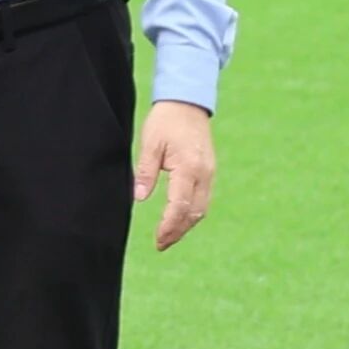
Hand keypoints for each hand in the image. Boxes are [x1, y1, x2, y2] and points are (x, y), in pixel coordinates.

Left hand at [134, 99, 216, 249]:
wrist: (187, 103)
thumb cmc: (165, 121)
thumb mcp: (149, 144)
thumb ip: (145, 172)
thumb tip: (138, 198)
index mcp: (188, 168)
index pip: (180, 206)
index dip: (169, 226)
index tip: (157, 240)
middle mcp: (204, 174)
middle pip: (194, 213)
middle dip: (178, 231)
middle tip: (161, 244)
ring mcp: (210, 174)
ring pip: (201, 209)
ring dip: (186, 225)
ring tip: (168, 237)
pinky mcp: (209, 172)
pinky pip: (203, 199)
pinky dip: (192, 213)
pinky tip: (179, 219)